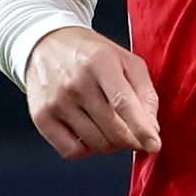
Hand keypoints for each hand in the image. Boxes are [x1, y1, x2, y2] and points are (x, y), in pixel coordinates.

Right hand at [25, 26, 161, 159]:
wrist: (48, 44)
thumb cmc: (93, 55)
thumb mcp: (126, 61)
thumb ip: (145, 92)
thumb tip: (152, 129)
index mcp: (101, 63)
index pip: (124, 104)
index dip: (142, 129)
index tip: (154, 145)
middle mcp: (76, 83)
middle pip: (112, 128)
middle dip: (131, 140)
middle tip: (136, 137)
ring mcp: (56, 101)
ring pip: (94, 143)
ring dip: (111, 145)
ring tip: (114, 131)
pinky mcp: (41, 117)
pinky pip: (71, 151)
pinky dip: (88, 151)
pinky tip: (92, 136)